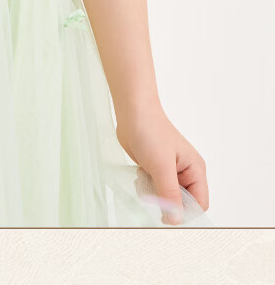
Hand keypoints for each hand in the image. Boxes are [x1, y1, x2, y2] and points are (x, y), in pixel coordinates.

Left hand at [116, 104, 207, 224]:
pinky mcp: (156, 169)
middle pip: (181, 203)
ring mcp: (170, 171)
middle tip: (152, 192)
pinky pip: (155, 189)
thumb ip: (170, 194)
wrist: (132, 111)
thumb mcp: (162, 166)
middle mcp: (185, 172)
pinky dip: (146, 187)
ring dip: (153, 194)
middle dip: (166, 202)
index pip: (199, 204)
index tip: (167, 215)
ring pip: (166, 198)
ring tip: (144, 179)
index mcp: (195, 170)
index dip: (185, 213)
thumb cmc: (150, 130)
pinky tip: (140, 174)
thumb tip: (176, 219)